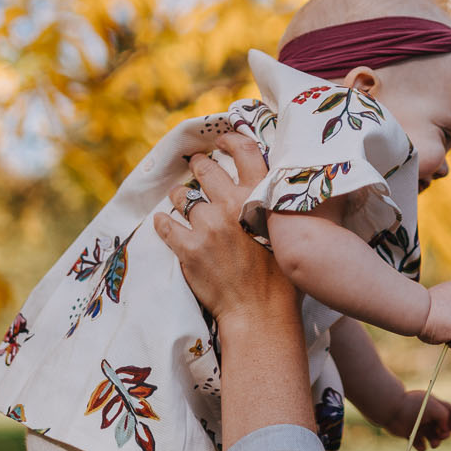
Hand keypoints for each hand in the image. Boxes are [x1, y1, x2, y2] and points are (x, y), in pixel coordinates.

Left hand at [153, 135, 295, 325]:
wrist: (261, 311)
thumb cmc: (282, 277)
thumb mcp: (288, 230)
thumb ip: (277, 205)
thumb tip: (272, 188)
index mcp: (261, 196)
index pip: (245, 150)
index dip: (230, 139)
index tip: (221, 140)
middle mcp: (233, 204)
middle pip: (207, 169)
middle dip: (199, 166)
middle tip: (196, 166)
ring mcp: (208, 226)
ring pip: (182, 196)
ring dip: (180, 196)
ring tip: (179, 198)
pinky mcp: (189, 248)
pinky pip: (166, 225)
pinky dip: (163, 222)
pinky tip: (163, 222)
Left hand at [403, 389, 450, 450]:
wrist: (391, 411)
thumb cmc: (412, 406)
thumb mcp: (434, 407)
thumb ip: (445, 416)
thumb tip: (446, 430)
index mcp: (435, 406)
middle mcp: (429, 416)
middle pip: (444, 428)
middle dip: (445, 434)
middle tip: (441, 435)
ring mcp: (420, 425)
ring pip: (434, 438)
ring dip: (436, 443)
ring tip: (433, 444)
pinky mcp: (411, 434)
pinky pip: (421, 445)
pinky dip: (422, 447)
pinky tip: (419, 444)